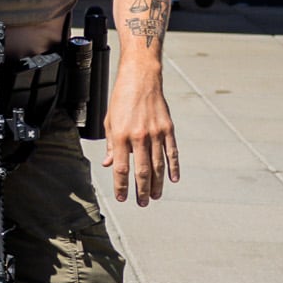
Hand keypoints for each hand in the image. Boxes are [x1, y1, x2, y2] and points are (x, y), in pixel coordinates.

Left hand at [102, 73, 177, 204]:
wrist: (141, 79)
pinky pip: (172, 152)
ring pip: (158, 165)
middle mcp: (139, 136)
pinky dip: (173, 167)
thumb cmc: (122, 99)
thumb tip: (109, 164)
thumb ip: (111, 145)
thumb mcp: (109, 121)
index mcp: (121, 135)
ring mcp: (156, 133)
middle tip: (142, 203)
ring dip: (157, 183)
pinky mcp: (168, 128)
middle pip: (142, 171)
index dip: (122, 185)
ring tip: (155, 196)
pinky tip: (172, 179)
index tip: (122, 198)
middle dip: (142, 190)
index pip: (122, 168)